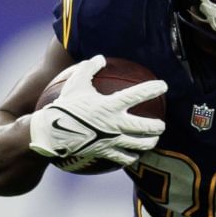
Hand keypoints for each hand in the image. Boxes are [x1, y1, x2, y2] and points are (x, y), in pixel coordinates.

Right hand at [28, 56, 167, 169]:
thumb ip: (89, 68)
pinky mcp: (105, 152)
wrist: (51, 133)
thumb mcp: (75, 83)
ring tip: (153, 140)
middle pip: (145, 127)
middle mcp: (115, 124)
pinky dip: (131, 158)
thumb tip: (101, 58)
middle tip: (161, 125)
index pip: (137, 95)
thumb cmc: (63, 106)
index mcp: (110, 105)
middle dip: (157, 126)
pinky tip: (134, 156)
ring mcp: (112, 140)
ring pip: (139, 145)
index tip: (164, 86)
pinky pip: (123, 158)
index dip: (152, 89)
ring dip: (149, 143)